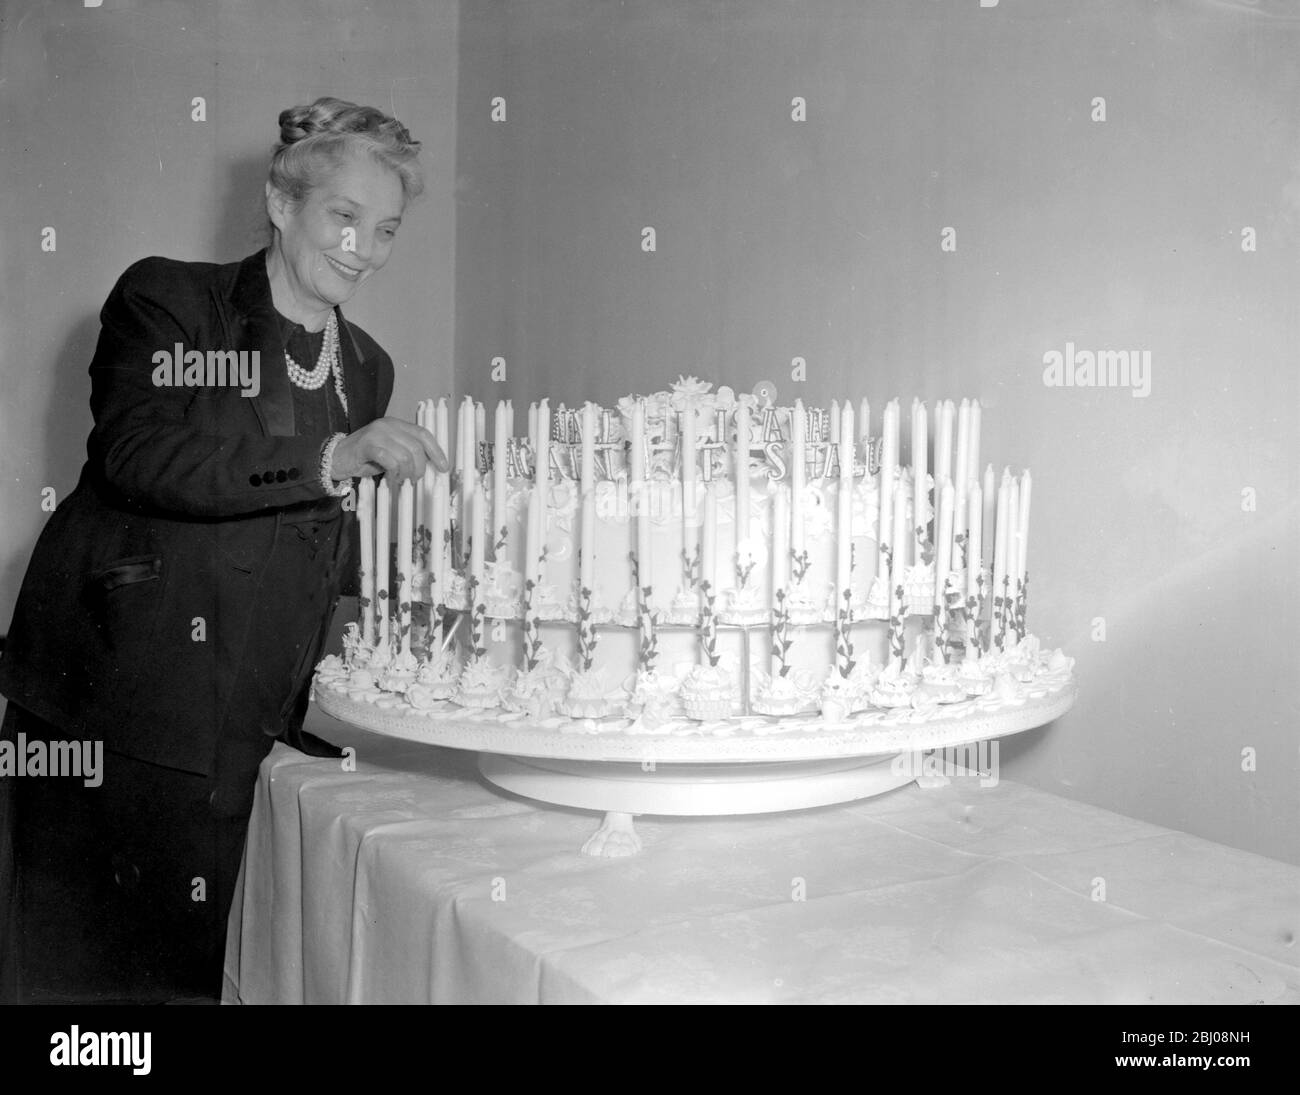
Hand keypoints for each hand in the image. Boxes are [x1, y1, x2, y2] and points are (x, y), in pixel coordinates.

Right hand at [329, 418, 449, 482]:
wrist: (336, 458)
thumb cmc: (366, 458)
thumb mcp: (391, 452)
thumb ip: (407, 454)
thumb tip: (429, 467)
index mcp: (396, 424)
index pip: (423, 434)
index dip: (436, 451)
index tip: (443, 467)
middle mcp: (388, 425)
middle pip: (416, 447)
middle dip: (420, 468)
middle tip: (414, 480)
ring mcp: (377, 433)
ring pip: (405, 456)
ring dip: (406, 473)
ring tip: (400, 480)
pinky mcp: (367, 445)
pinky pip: (390, 461)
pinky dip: (394, 473)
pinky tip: (390, 479)